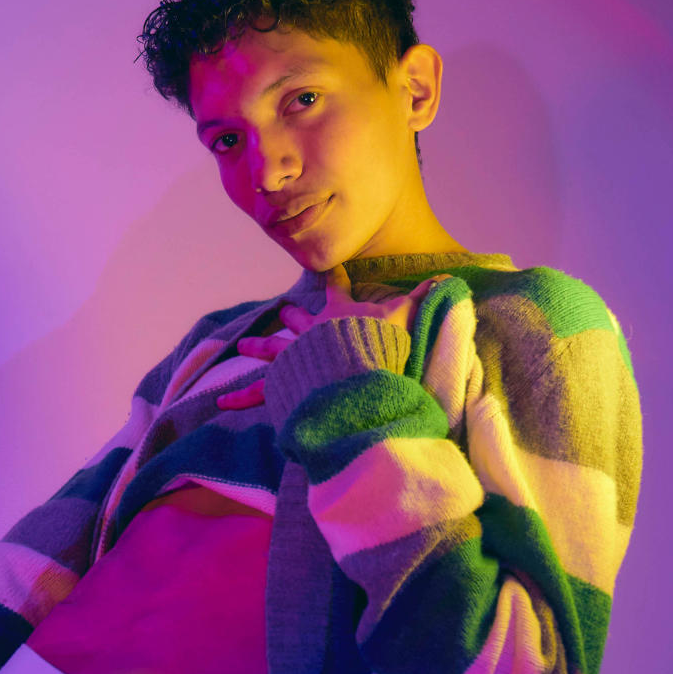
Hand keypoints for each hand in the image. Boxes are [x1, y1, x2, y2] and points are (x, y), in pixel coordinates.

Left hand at [216, 264, 451, 409]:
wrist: (350, 367)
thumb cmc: (377, 341)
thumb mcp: (404, 317)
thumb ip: (423, 298)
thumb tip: (450, 281)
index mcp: (339, 314)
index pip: (338, 290)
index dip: (336, 280)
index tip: (332, 270)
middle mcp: (312, 332)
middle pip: (298, 321)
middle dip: (290, 317)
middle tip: (279, 313)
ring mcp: (296, 357)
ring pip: (272, 352)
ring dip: (258, 348)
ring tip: (239, 346)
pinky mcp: (284, 383)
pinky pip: (259, 393)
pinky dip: (242, 398)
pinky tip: (222, 403)